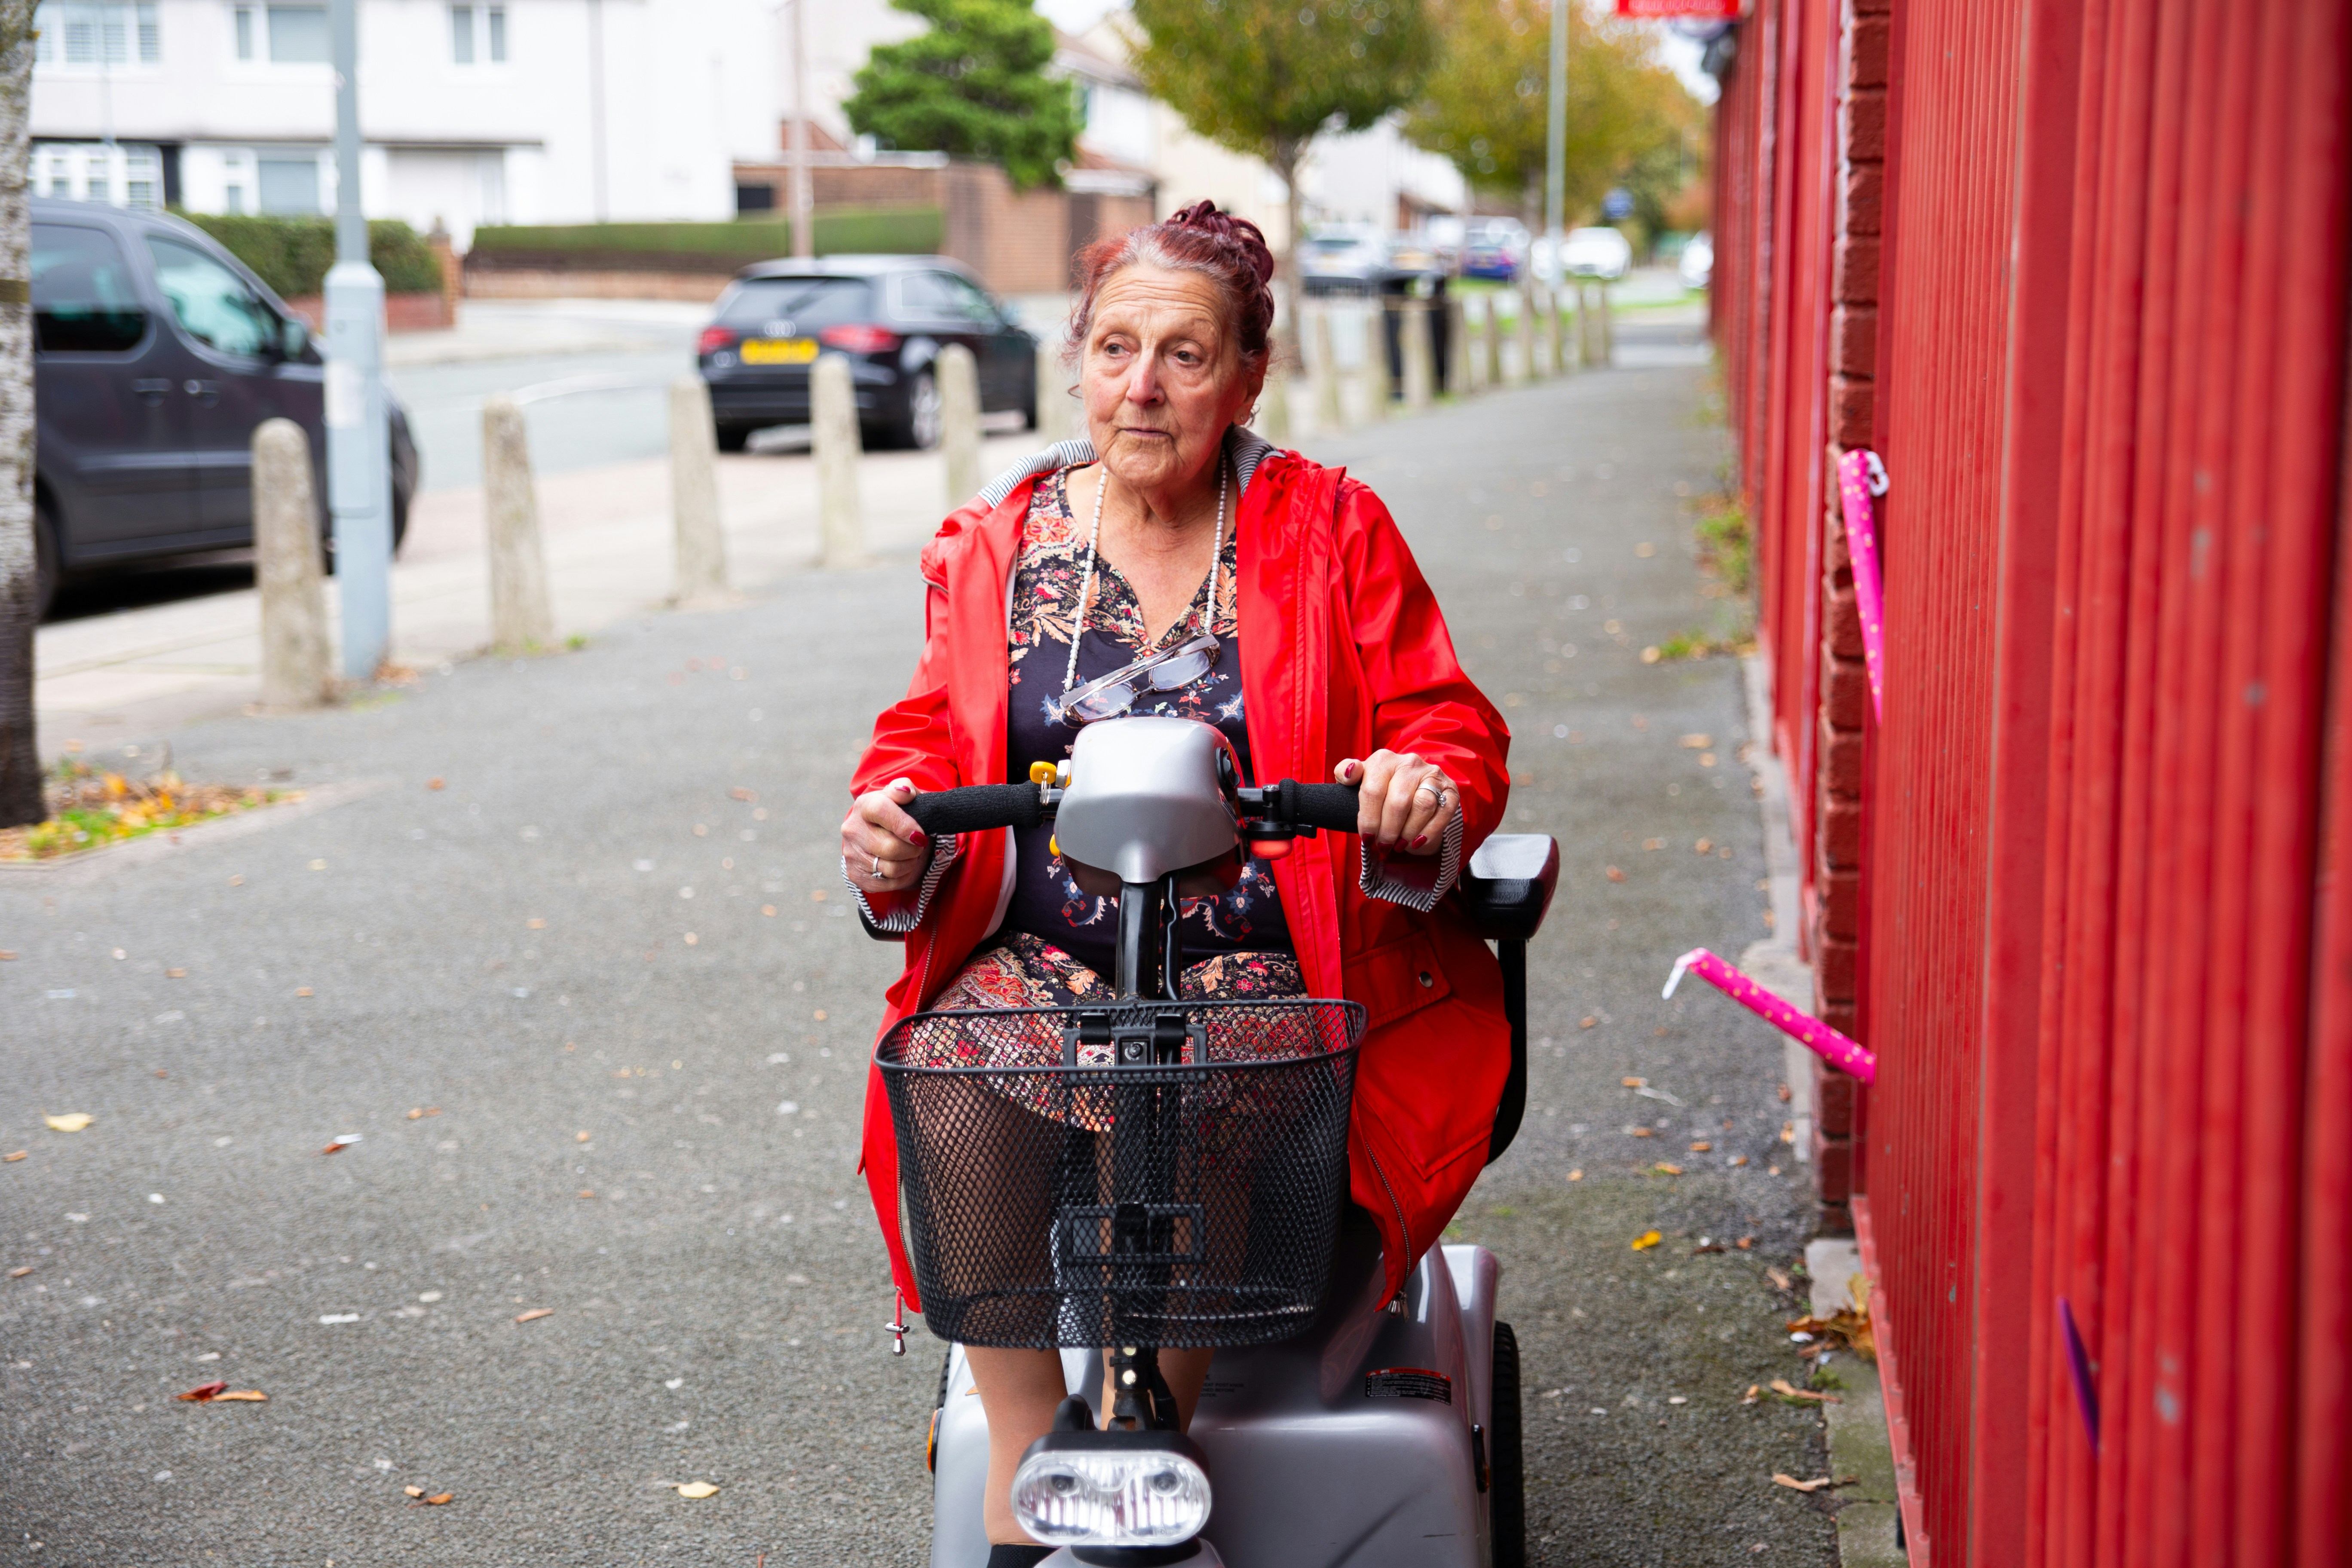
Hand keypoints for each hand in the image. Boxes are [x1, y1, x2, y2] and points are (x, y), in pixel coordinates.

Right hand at [842, 778, 931, 893]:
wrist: (881, 833)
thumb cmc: (899, 814)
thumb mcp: (905, 797)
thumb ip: (905, 788)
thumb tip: (905, 792)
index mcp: (864, 805)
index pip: (881, 811)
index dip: (904, 824)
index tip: (919, 834)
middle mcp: (852, 829)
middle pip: (890, 847)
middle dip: (913, 849)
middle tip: (919, 844)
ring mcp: (851, 854)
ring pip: (891, 868)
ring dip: (909, 863)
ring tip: (911, 854)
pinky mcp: (855, 875)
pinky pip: (887, 883)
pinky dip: (901, 877)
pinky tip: (902, 865)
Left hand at [1336, 751, 1454, 854]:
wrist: (1410, 792)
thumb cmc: (1379, 791)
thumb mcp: (1358, 782)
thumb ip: (1346, 773)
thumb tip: (1349, 773)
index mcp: (1383, 760)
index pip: (1373, 791)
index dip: (1369, 819)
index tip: (1367, 838)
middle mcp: (1409, 763)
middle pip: (1398, 802)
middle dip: (1389, 830)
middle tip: (1383, 846)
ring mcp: (1432, 774)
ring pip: (1423, 805)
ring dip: (1409, 832)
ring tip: (1399, 845)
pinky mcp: (1450, 789)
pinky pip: (1444, 811)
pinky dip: (1430, 831)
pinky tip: (1417, 842)